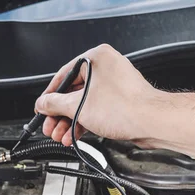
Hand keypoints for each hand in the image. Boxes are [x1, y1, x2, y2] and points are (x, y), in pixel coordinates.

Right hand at [35, 44, 162, 146]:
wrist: (152, 122)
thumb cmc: (125, 107)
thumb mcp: (79, 106)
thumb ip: (55, 104)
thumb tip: (43, 104)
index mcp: (96, 57)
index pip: (63, 75)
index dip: (49, 96)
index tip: (42, 108)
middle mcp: (106, 67)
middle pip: (74, 91)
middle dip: (60, 114)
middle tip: (50, 127)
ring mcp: (114, 84)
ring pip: (85, 103)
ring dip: (71, 121)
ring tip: (61, 136)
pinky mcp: (121, 100)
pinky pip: (96, 109)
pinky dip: (85, 122)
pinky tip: (75, 135)